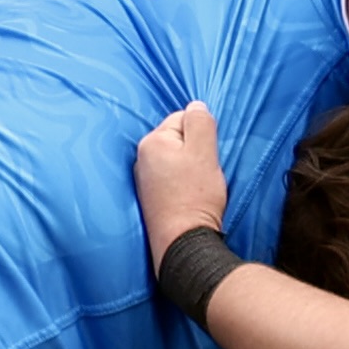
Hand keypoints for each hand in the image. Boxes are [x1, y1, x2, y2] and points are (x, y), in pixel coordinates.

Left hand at [133, 104, 230, 250]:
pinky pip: (172, 178)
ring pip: (177, 159)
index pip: (183, 118)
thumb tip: (196, 106)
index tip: (206, 156)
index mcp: (152, 142)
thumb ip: (201, 122)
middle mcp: (142, 158)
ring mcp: (144, 179)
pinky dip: (183, 183)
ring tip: (197, 187)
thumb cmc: (195, 197)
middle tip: (203, 173)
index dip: (202, 134)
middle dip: (196, 151)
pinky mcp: (151, 197)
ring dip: (191, 168)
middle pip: (179, 139)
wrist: (183, 242)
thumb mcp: (204, 152)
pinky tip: (189, 196)